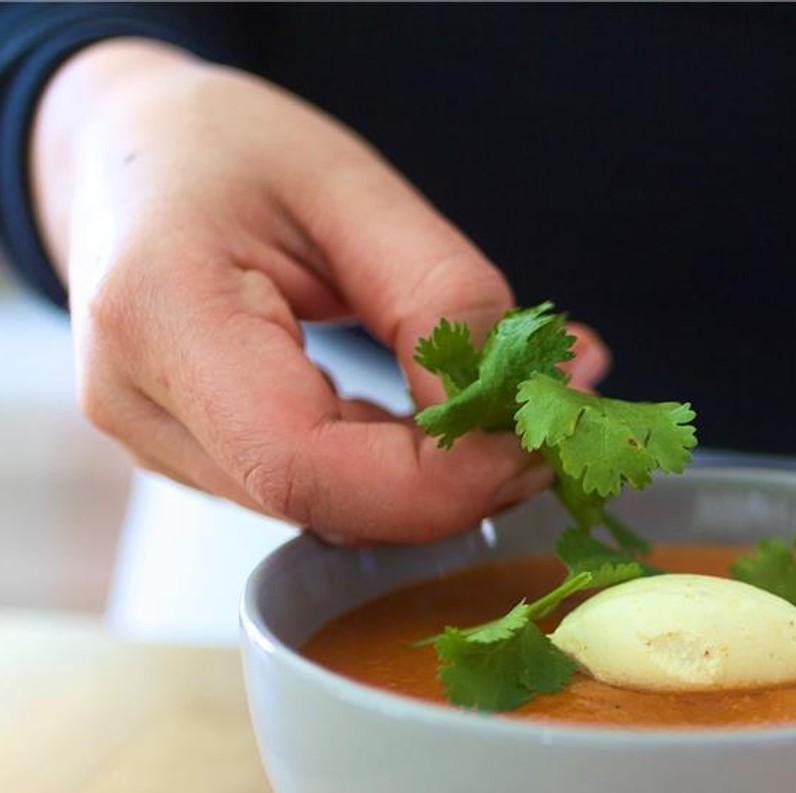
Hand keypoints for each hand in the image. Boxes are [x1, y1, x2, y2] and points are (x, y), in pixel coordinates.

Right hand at [31, 40, 609, 542]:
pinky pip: (318, 495)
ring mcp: (158, 445)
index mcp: (160, 313)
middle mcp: (139, 403)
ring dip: (433, 483)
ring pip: (326, 514)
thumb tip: (521, 406)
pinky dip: (399, 473)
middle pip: (320, 503)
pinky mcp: (196, 461)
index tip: (532, 444)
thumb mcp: (353, 187)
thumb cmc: (226, 150)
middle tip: (543, 425)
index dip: (435, 483)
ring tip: (499, 410)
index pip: (302, 464)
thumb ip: (443, 299)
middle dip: (452, 487)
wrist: (127, 154)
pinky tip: (441, 421)